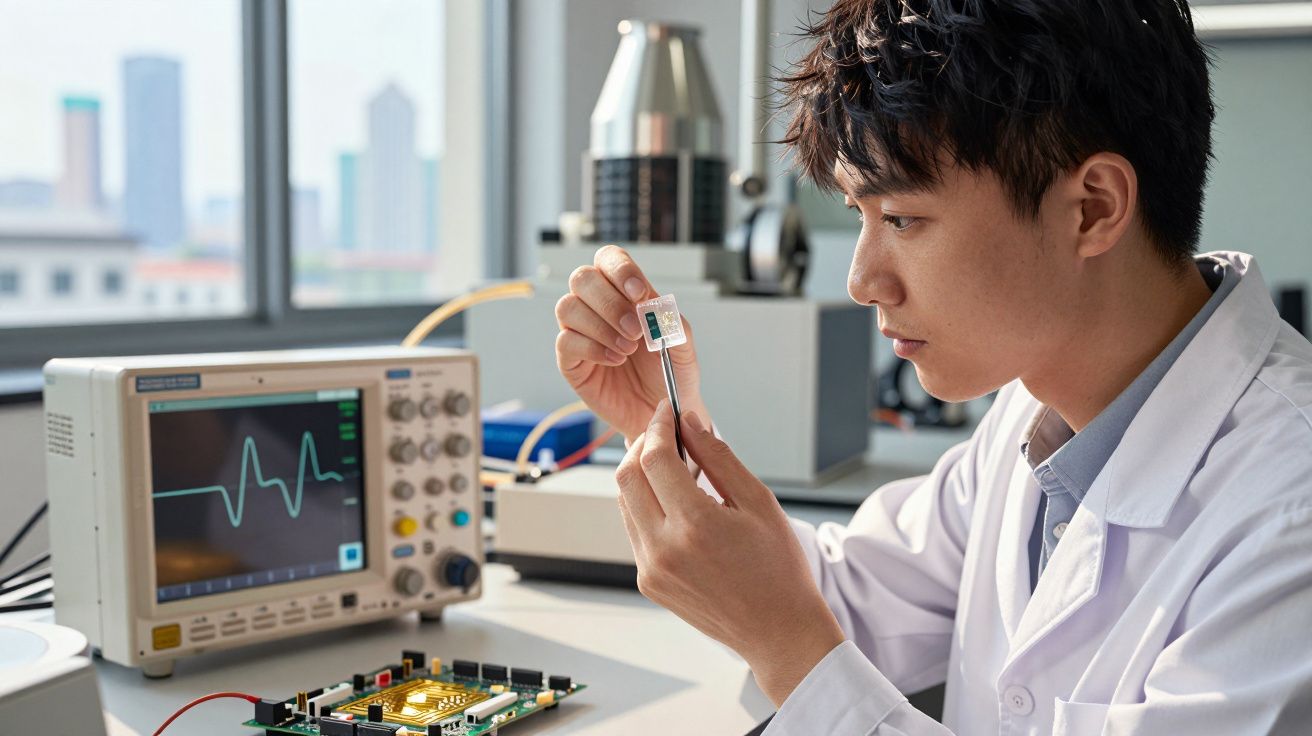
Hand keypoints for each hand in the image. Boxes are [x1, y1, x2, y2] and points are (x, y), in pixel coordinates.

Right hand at [554, 244, 708, 441]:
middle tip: (635, 331)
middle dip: (609, 302)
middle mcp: (597, 306)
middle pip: (582, 278)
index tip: (639, 293)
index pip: (608, 259)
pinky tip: (614, 360)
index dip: (620, 270)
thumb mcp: (683, 348)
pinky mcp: (570, 360)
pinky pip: (566, 341)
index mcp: (624, 292)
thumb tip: (652, 304)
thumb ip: (672, 323)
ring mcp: (580, 331)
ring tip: (627, 350)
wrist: (661, 412)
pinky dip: (592, 348)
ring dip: (600, 326)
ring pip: (568, 307)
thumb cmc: (671, 375)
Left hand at [615, 399, 845, 706]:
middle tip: (664, 432)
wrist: (778, 630)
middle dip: (641, 446)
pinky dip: (647, 506)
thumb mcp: (758, 502)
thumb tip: (690, 423)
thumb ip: (719, 457)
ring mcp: (651, 569)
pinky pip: (635, 530)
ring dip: (642, 476)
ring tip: (674, 466)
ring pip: (625, 503)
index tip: (667, 411)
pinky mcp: (648, 582)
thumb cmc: (779, 567)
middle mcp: (664, 548)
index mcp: (695, 525)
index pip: (654, 458)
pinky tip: (675, 502)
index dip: (657, 426)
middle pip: (627, 477)